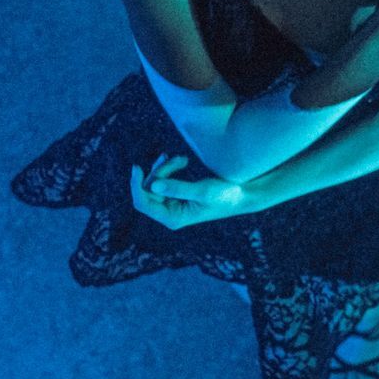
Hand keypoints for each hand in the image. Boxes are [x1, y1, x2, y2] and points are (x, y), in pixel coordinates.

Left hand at [129, 153, 245, 228]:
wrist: (242, 195)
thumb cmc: (226, 195)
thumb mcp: (203, 190)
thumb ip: (178, 188)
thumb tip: (153, 184)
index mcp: (172, 218)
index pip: (143, 203)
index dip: (136, 185)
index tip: (137, 167)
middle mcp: (169, 213)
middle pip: (149, 189)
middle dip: (161, 172)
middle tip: (182, 160)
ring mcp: (171, 204)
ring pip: (155, 182)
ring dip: (166, 168)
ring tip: (183, 159)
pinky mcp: (176, 195)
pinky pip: (162, 180)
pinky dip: (168, 168)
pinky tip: (178, 160)